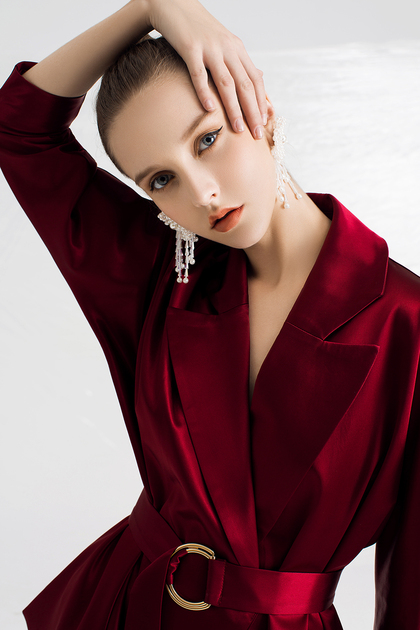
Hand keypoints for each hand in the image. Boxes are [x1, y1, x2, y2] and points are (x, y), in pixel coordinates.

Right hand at [147, 0, 266, 138]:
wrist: (173, 3)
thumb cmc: (197, 30)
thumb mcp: (222, 44)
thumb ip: (237, 63)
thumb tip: (256, 78)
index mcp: (237, 50)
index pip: (255, 80)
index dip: (260, 103)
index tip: (263, 124)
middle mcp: (227, 48)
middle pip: (245, 85)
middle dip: (252, 111)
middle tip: (256, 134)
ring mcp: (210, 48)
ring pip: (226, 82)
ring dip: (234, 108)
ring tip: (238, 128)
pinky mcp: (190, 47)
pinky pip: (199, 73)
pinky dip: (205, 92)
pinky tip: (209, 108)